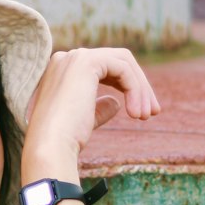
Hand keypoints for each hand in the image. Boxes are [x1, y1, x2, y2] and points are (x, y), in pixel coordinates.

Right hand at [23, 48, 159, 169]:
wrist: (51, 146)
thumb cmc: (64, 140)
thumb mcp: (84, 120)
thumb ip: (98, 108)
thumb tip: (116, 102)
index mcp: (62, 70)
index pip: (104, 68)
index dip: (126, 86)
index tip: (141, 112)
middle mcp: (67, 58)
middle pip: (117, 61)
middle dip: (139, 85)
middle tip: (153, 112)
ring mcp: (75, 57)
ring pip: (123, 62)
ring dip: (140, 89)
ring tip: (147, 116)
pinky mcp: (86, 62)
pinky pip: (123, 69)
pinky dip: (135, 89)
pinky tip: (137, 113)